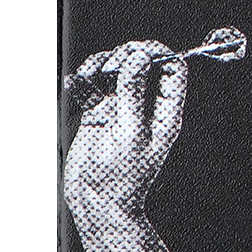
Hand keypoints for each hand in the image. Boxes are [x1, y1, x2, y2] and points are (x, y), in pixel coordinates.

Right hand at [63, 41, 187, 229]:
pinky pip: (94, 81)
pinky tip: (78, 86)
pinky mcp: (99, 110)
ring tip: (90, 79)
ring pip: (115, 67)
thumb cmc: (120, 174)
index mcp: (165, 113)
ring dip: (100, 63)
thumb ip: (134, 93)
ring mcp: (122, 107)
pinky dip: (85, 77)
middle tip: (110, 69)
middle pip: (142, 61)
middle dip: (125, 55)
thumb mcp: (131, 132)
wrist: (96, 198)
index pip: (173, 69)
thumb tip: (139, 57)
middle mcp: (146, 107)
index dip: (158, 54)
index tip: (136, 54)